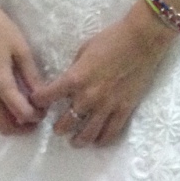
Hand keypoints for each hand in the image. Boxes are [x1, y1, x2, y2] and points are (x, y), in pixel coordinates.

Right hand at [0, 0, 45, 134]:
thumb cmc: (1, 30)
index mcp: (0, 82)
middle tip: (36, 117)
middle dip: (23, 127)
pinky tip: (4, 104)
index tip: (45, 109)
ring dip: (7, 124)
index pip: (21, 113)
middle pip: (4, 126)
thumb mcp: (22, 51)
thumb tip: (43, 96)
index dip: (36, 116)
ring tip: (20, 112)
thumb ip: (32, 77)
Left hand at [31, 6, 173, 147]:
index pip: (47, 97)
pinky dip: (102, 140)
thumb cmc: (111, 39)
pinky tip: (97, 141)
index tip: (38, 103)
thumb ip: (75, 70)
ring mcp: (107, 106)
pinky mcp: (124, 110)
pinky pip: (111, 133)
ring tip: (75, 140)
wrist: (141, 40)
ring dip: (77, 140)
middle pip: (65, 123)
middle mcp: (88, 97)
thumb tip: (69, 82)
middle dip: (58, 127)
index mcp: (75, 79)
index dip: (38, 101)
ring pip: (87, 134)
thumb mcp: (84, 50)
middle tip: (58, 127)